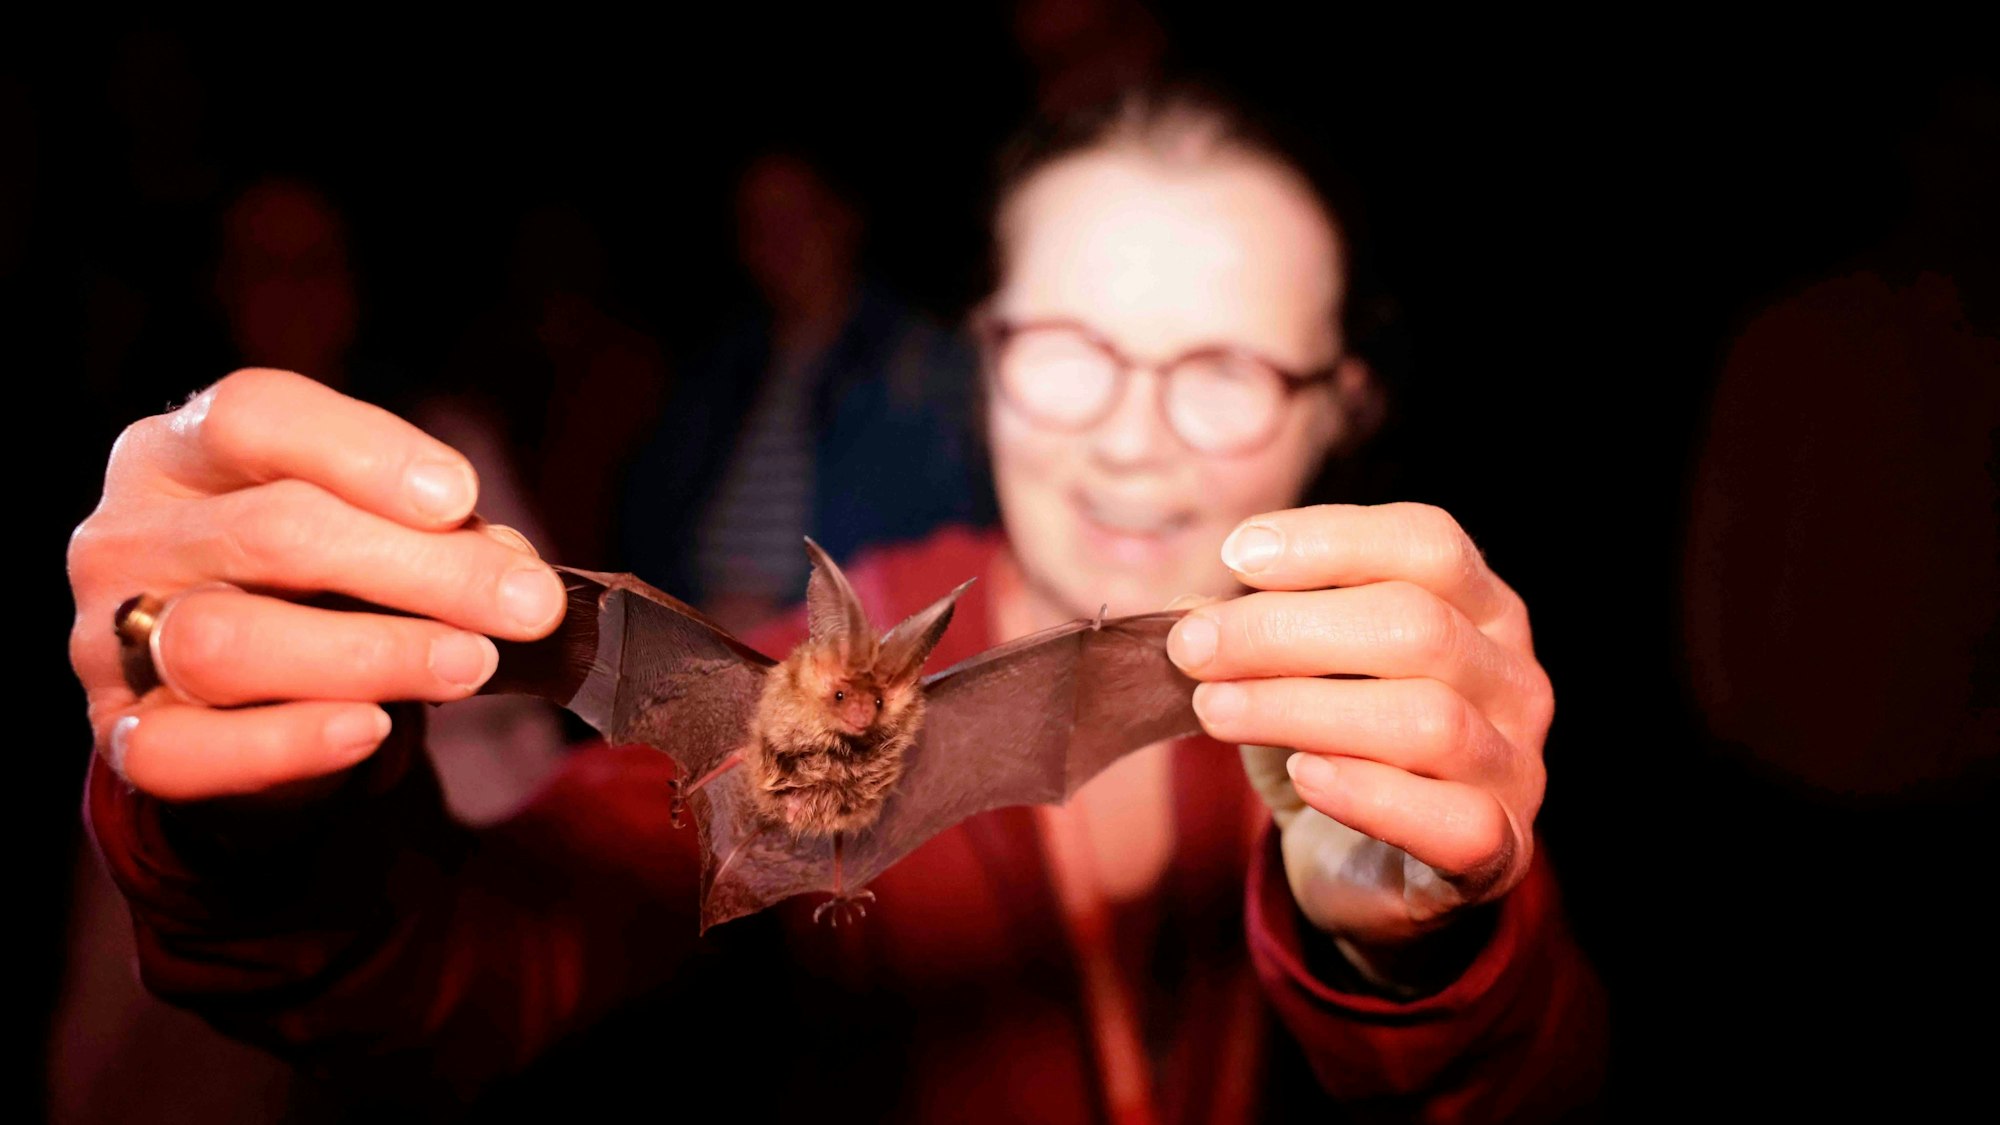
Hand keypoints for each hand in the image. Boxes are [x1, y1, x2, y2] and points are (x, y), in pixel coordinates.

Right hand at [67, 369, 566, 801]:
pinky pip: (183, 751)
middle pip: (273, 532)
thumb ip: (431, 536)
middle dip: (421, 570)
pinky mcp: (119, 734)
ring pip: (227, 642)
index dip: (366, 453)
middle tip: (526, 605)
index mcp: (181, 450)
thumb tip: (510, 569)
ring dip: (372, 654)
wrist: (251, 704)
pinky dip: (287, 742)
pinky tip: (369, 729)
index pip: (255, 416)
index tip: (462, 498)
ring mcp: (108, 638)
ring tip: (469, 664)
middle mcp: (128, 532)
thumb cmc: (319, 588)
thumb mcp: (370, 535)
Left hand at [1167, 503, 1550, 991]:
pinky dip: (1367, 793)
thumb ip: (1259, 631)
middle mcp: (1514, 677)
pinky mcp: (1499, 849)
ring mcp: (1516, 765)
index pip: (1429, 544)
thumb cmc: (1334, 747)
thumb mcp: (1291, 674)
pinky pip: (1450, 820)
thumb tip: (1195, 613)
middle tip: (1192, 647)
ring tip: (1214, 710)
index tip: (1236, 555)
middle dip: (1285, 630)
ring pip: (1428, 720)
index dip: (1332, 540)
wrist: (1368, 872)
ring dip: (1300, 708)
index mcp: (1480, 608)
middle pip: (1417, 626)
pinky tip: (1303, 776)